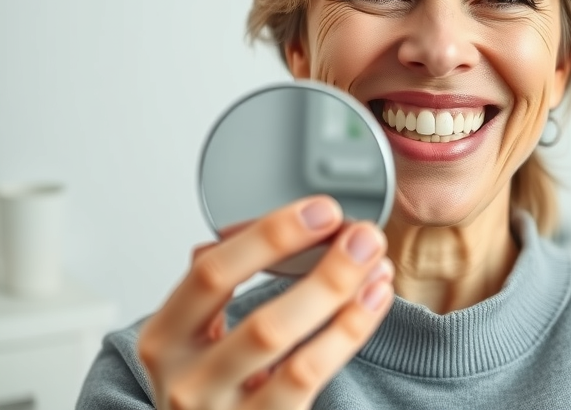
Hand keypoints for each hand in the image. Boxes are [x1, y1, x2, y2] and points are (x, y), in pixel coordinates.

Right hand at [137, 196, 393, 408]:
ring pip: (287, 351)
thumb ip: (226, 281)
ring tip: (376, 266)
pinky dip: (348, 332)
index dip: (270, 237)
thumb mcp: (200, 337)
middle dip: (322, 271)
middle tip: (363, 237)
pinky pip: (307, 376)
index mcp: (165, 338)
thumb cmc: (212, 390)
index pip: (210, 273)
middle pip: (260, 319)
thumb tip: (292, 222)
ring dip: (339, 299)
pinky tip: (372, 301)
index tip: (321, 210)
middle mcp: (187, 379)